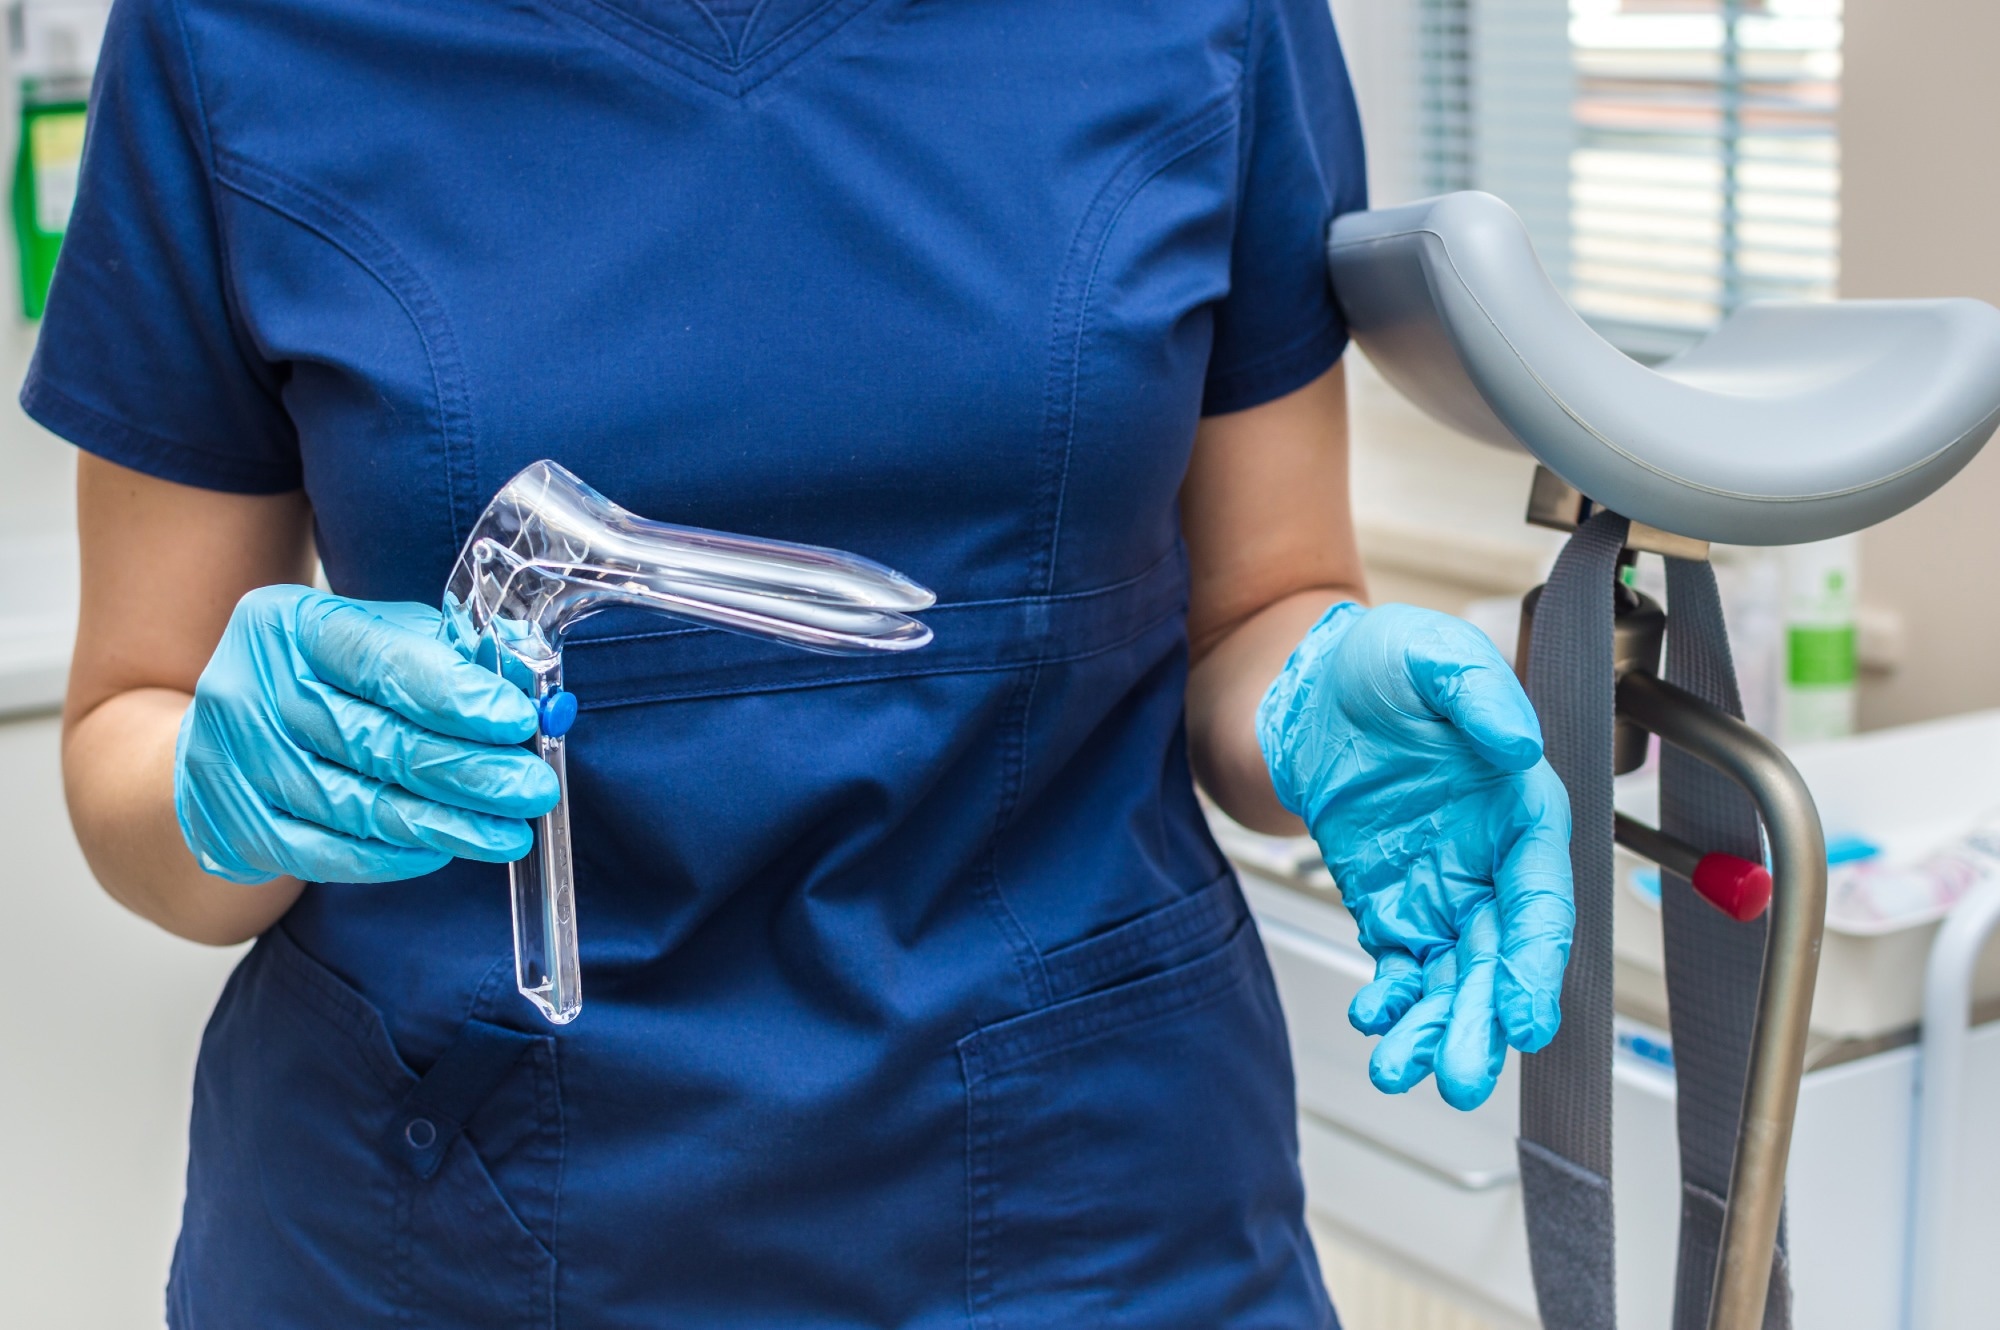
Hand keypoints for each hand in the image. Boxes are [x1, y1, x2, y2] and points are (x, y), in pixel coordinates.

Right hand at [175, 585, 559, 884]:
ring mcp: (239, 764)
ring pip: (359, 806)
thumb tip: (526, 677)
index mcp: (288, 625)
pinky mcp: (238, 826)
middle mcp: (251, 690)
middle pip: (376, 740)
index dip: (454, 694)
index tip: (517, 720)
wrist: (224, 739)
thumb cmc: (323, 680)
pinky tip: (446, 850)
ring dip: (446, 824)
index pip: (380, 661)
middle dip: (469, 770)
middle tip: (533, 788)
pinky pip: (330, 853)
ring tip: (510, 833)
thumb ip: (447, 651)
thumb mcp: (376, 638)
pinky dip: (395, 857)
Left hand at [1257, 602, 1572, 1108]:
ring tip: (1403, 1069)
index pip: (1541, 897)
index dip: (1533, 961)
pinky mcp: (1393, 904)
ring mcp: (1444, 889)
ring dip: (1434, 1025)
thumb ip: (1477, 693)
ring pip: (1452, 975)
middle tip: (1460, 1075)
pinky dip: (1392, 999)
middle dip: (1482, 1020)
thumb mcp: (1431, 655)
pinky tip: (1376, 1022)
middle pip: (1498, 956)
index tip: (1521, 1016)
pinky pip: (1401, 965)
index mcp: (1523, 810)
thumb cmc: (1386, 663)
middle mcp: (1493, 860)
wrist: (1313, 685)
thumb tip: (1518, 743)